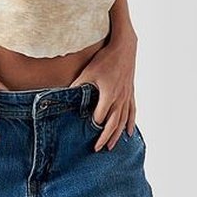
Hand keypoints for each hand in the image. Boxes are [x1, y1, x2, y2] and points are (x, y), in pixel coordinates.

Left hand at [68, 35, 138, 150]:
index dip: (92, 124)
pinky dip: (130, 124)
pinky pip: (132, 112)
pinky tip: (129, 133)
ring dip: (117, 135)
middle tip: (98, 149)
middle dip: (105, 137)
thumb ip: (77, 86)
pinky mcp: (130, 93)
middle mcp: (120, 99)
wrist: (124, 48)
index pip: (99, 116)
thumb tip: (64, 96)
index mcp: (108, 95)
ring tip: (111, 146)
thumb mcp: (87, 71)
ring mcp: (127, 97)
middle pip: (113, 124)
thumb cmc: (104, 59)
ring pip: (123, 121)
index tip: (85, 132)